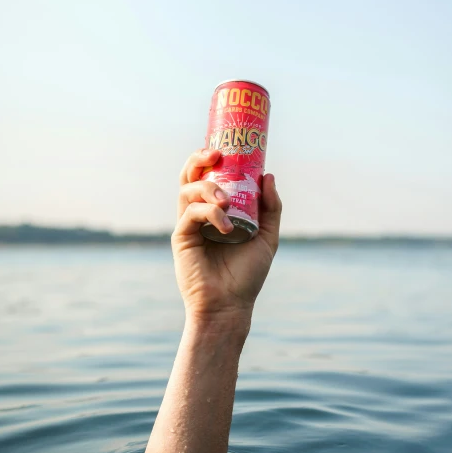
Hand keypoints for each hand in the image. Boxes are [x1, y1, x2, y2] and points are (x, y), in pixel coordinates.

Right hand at [172, 148, 281, 329]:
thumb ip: (270, 208)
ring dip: (208, 188)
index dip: (211, 158)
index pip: (208, 176)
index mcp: (216, 211)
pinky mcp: (181, 237)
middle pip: (190, 176)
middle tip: (216, 155)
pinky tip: (226, 226)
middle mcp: (199, 214)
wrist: (230, 305)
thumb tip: (268, 175)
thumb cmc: (247, 275)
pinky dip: (209, 213)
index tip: (226, 147)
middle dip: (199, 159)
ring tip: (227, 201)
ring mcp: (188, 225)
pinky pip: (190, 213)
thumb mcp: (267, 237)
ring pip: (188, 190)